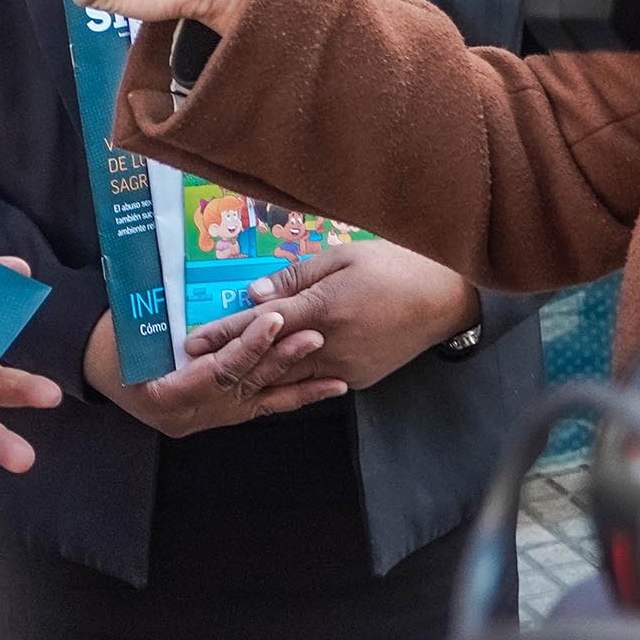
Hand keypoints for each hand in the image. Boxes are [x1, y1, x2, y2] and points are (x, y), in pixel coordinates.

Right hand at [83, 301, 341, 437]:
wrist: (92, 361)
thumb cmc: (110, 339)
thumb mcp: (129, 329)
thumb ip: (163, 322)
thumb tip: (195, 297)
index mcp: (166, 396)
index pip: (216, 370)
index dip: (247, 345)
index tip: (273, 318)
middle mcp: (190, 415)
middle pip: (244, 387)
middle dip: (281, 361)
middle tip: (313, 335)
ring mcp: (206, 419)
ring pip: (260, 401)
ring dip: (297, 384)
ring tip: (333, 373)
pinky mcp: (220, 414)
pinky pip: (262, 406)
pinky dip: (293, 396)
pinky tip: (326, 389)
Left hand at [194, 239, 479, 394]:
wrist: (448, 298)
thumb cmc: (396, 265)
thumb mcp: (342, 258)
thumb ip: (295, 278)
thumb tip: (253, 295)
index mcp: (323, 310)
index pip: (260, 325)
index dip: (223, 334)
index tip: (192, 342)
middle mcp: (330, 346)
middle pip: (267, 358)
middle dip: (230, 360)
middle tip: (194, 364)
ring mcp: (345, 368)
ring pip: (289, 377)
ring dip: (254, 374)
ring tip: (220, 373)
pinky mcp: (359, 380)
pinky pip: (316, 381)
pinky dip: (290, 379)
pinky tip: (267, 379)